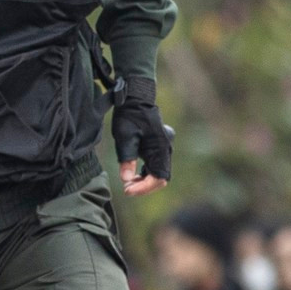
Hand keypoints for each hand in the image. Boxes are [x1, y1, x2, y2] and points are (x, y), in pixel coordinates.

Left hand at [112, 76, 171, 196]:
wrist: (135, 99)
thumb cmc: (130, 117)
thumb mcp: (125, 138)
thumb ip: (127, 158)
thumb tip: (126, 179)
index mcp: (160, 148)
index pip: (158, 177)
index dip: (144, 187)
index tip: (127, 190)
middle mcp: (165, 150)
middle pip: (160, 178)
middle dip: (144, 187)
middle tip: (126, 189)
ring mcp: (163, 148)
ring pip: (158, 173)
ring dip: (145, 181)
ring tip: (128, 183)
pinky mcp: (158, 147)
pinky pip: (155, 165)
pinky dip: (146, 173)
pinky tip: (133, 174)